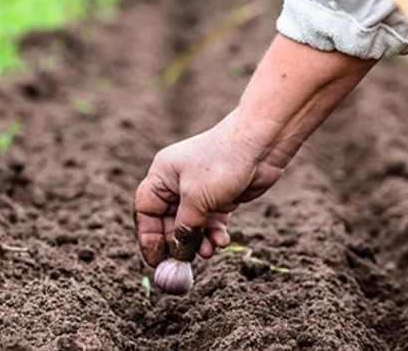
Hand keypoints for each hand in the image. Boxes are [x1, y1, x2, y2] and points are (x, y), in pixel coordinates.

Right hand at [134, 112, 283, 265]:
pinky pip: (211, 222)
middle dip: (178, 243)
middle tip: (185, 263)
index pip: (146, 210)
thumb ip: (184, 230)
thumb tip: (176, 255)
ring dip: (199, 241)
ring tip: (209, 250)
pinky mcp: (220, 197)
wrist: (261, 145)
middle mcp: (178, 183)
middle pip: (169, 222)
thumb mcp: (197, 199)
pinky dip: (214, 233)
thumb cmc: (223, 164)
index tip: (156, 260)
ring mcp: (200, 190)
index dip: (149, 236)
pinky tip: (222, 241)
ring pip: (192, 225)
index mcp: (162, 175)